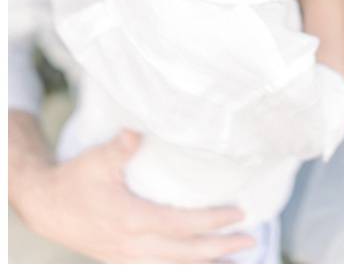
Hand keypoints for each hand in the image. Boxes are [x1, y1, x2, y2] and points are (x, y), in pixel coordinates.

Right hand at [19, 130, 253, 262]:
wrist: (45, 206)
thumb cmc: (74, 180)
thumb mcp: (96, 161)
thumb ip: (119, 148)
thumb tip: (135, 132)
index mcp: (130, 220)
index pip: (180, 225)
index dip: (211, 221)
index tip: (238, 212)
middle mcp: (131, 244)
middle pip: (184, 252)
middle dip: (220, 248)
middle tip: (251, 239)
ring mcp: (126, 255)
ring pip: (174, 266)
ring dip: (206, 264)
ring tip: (238, 261)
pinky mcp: (123, 259)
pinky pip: (159, 268)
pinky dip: (184, 267)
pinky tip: (202, 264)